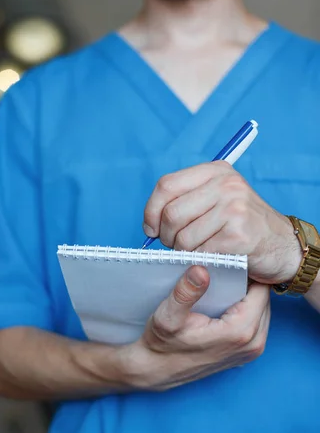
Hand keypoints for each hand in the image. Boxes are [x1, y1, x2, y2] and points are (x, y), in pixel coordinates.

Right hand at [120, 266, 270, 390]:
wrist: (156, 370)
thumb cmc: (161, 344)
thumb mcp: (167, 316)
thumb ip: (186, 292)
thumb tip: (201, 269)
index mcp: (240, 332)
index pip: (261, 289)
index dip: (249, 271)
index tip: (231, 260)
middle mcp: (253, 343)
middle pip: (264, 299)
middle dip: (249, 282)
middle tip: (227, 267)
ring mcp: (252, 350)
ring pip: (262, 309)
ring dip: (248, 295)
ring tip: (225, 281)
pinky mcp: (247, 353)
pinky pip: (257, 321)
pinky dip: (245, 308)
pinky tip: (225, 299)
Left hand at [143, 161, 300, 284]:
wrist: (282, 245)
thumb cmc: (241, 225)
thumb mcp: (217, 198)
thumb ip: (186, 199)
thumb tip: (150, 222)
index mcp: (216, 170)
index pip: (166, 185)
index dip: (151, 210)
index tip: (151, 229)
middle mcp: (226, 184)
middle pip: (171, 213)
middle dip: (166, 236)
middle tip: (175, 246)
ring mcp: (234, 208)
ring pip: (183, 237)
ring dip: (182, 252)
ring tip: (196, 252)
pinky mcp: (239, 235)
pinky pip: (200, 253)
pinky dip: (199, 262)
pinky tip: (210, 259)